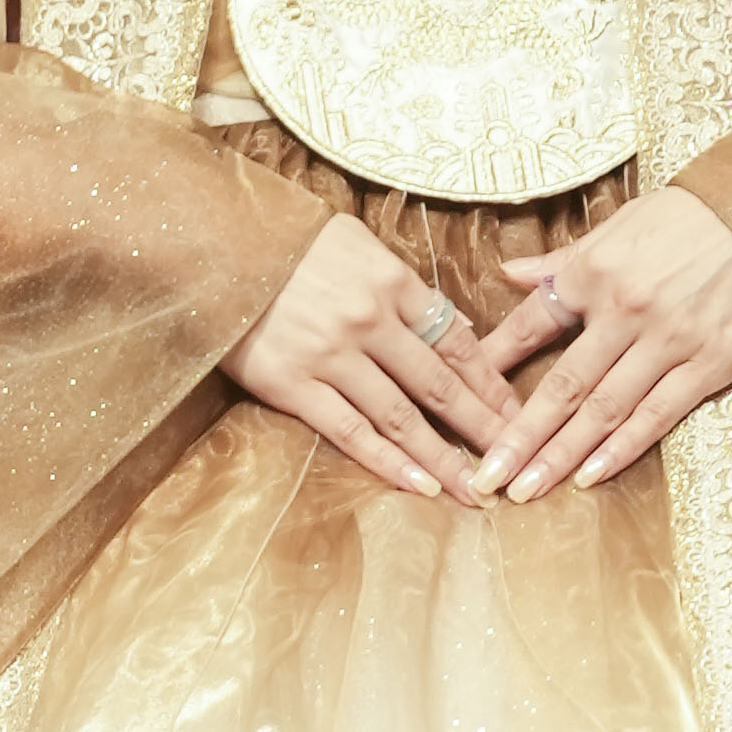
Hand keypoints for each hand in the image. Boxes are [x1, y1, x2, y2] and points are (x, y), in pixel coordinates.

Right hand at [228, 208, 521, 500]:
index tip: (516, 412)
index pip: (455, 341)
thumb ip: (408, 287)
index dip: (490, 382)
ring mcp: (331, 356)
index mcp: (390, 281)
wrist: (214, 243)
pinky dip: (388, 462)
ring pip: (401, 416)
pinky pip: (349, 431)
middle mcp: (369, 320)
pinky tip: (419, 486)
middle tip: (513, 460)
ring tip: (475, 489)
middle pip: (439, 383)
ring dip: (443, 457)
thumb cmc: (288, 242)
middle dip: (482, 427)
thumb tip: (458, 327)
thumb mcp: (357, 243)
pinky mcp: (291, 384)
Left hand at [478, 186, 731, 496]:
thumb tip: (507, 274)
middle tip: (486, 476)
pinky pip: (658, 415)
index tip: (461, 403)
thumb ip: (564, 260)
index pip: (531, 327)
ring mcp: (669, 341)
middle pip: (563, 385)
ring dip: (562, 454)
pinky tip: (591, 476)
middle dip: (520, 436)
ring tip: (527, 489)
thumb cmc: (693, 218)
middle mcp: (625, 309)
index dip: (493, 369)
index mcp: (595, 271)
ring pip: (604, 409)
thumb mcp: (621, 225)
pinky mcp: (711, 363)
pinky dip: (622, 448)